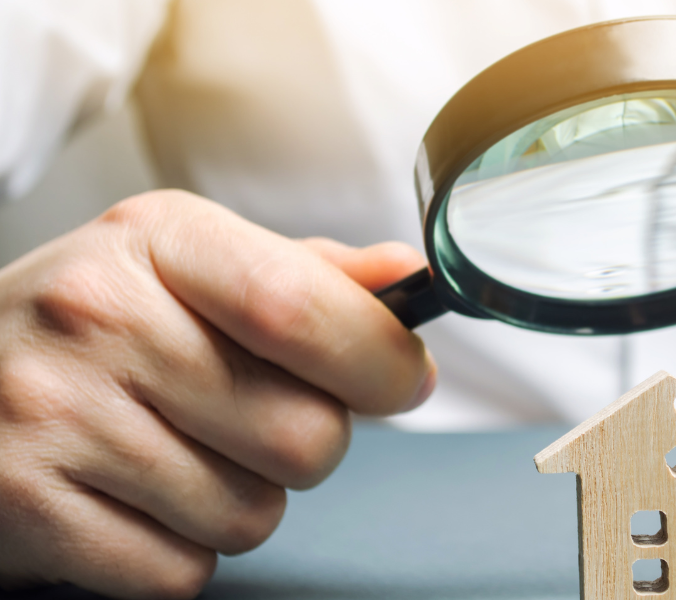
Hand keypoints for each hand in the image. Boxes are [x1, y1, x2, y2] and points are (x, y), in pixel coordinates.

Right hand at [0, 190, 435, 598]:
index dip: (381, 360)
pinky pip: (182, 571)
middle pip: (304, 434)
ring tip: (182, 456)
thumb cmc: (92, 326)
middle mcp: (99, 318)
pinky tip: (136, 501)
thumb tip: (402, 277)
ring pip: (253, 514)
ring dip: (244, 501)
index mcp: (158, 241)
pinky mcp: (29, 509)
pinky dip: (179, 551)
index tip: (403, 381)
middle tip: (255, 423)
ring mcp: (55, 416)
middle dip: (309, 444)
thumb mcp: (185, 267)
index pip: (301, 307)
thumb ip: (302, 274)